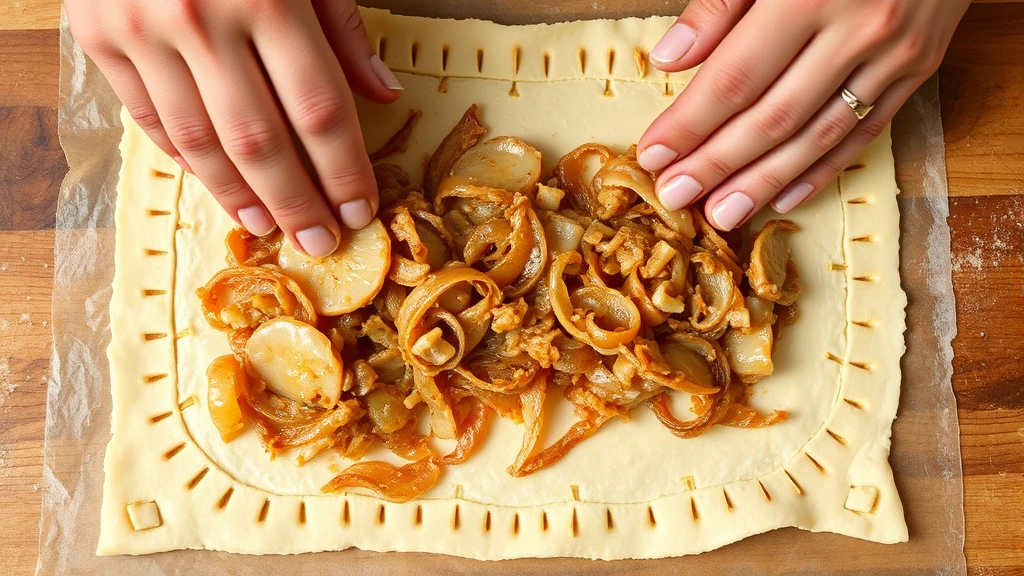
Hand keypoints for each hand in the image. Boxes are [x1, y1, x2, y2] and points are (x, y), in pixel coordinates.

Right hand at [67, 0, 402, 255]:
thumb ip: (342, 26)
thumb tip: (383, 96)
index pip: (318, 110)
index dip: (343, 170)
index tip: (361, 209)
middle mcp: (201, 17)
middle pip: (261, 141)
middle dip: (297, 202)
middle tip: (320, 242)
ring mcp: (140, 29)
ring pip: (199, 141)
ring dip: (239, 195)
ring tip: (271, 227)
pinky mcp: (96, 35)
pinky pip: (149, 118)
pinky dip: (186, 159)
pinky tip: (218, 186)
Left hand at [637, 0, 969, 230]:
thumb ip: (721, 4)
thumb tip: (671, 59)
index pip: (735, 77)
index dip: (690, 123)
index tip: (654, 155)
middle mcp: (857, 29)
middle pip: (773, 117)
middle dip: (718, 164)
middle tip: (677, 196)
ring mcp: (894, 54)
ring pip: (818, 135)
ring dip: (765, 181)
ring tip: (722, 214)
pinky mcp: (921, 68)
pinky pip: (865, 132)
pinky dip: (822, 170)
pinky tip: (784, 197)